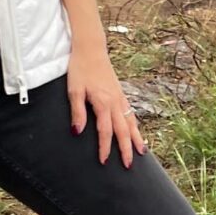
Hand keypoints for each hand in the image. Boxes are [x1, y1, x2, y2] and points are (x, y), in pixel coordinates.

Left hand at [66, 35, 144, 166]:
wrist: (90, 49)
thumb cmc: (80, 68)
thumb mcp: (74, 90)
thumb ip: (77, 112)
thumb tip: (78, 132)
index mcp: (103, 103)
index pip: (106, 131)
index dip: (105, 148)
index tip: (103, 161)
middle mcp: (115, 102)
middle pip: (123, 131)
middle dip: (126, 149)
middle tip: (128, 165)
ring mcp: (120, 98)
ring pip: (131, 122)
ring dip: (136, 138)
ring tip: (141, 152)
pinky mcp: (120, 93)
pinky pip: (131, 113)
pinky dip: (135, 125)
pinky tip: (137, 131)